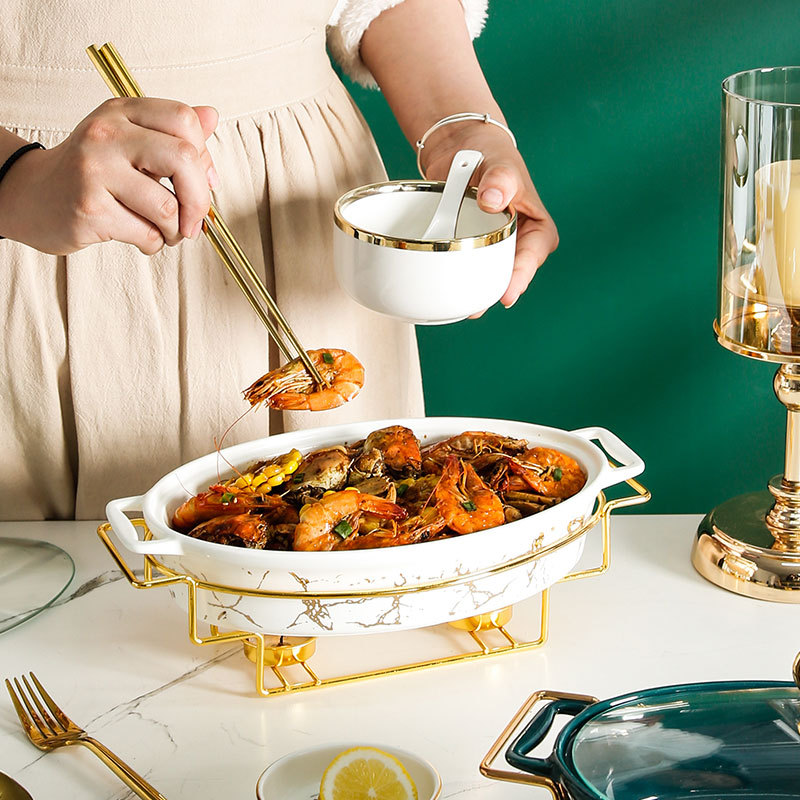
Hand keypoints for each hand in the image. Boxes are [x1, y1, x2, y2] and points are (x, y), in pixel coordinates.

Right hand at [0, 98, 218, 254]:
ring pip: (167, 206)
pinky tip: (141, 238)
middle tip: (195, 220)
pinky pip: (147, 234)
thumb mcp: (128, 139)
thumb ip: (170, 132)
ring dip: (175, 230)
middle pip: (183, 159)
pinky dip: (154, 244)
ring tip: (163, 232)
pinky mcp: (90, 209)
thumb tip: (212, 117)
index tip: (205, 183)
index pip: (184, 120)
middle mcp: (107, 134)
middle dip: (200, 200)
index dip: (205, 157)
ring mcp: (95, 171)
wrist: (32, 196)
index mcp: (122, 112)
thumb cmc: (89, 172)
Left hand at [421, 122, 558, 312]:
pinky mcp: (471, 250)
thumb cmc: (490, 154)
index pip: (534, 255)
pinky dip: (457, 277)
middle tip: (478, 307)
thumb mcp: (500, 163)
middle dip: (495, 292)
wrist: (461, 150)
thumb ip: (500, 178)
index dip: (521, 276)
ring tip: (463, 307)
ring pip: (488, 275)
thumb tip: (493, 200)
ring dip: (476, 291)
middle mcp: (518, 243)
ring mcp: (494, 249)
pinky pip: (466, 267)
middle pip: (511, 274)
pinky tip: (446, 290)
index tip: (508, 293)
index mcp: (537, 228)